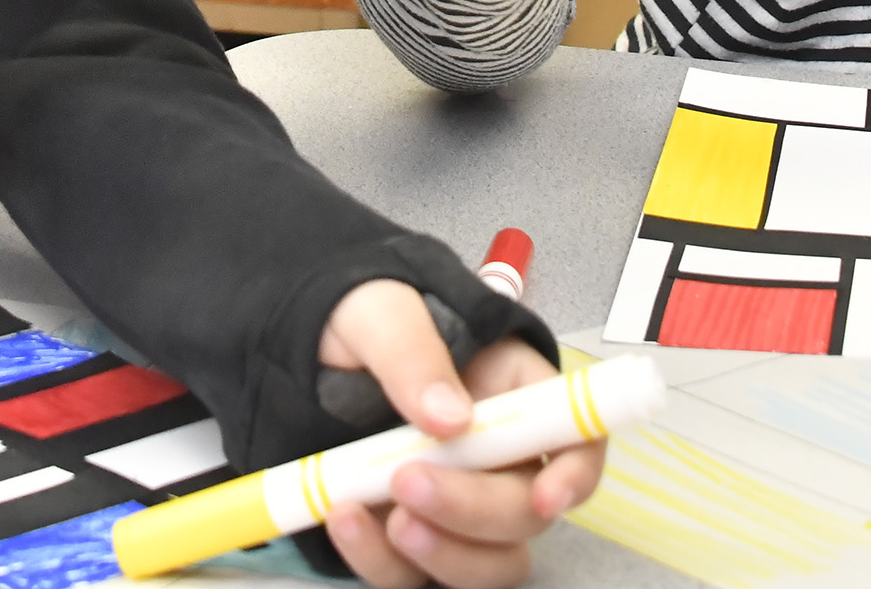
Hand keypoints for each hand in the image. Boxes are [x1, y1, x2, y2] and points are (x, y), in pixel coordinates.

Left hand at [313, 279, 601, 588]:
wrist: (295, 349)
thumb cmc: (356, 315)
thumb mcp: (379, 308)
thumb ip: (414, 352)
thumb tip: (450, 416)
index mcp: (513, 391)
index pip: (575, 439)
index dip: (575, 473)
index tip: (544, 496)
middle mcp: (497, 458)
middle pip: (526, 511)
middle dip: (477, 510)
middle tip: (409, 481)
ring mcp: (455, 507)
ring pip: (487, 562)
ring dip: (445, 553)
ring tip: (380, 515)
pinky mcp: (409, 539)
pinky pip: (412, 576)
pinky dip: (381, 561)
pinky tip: (343, 520)